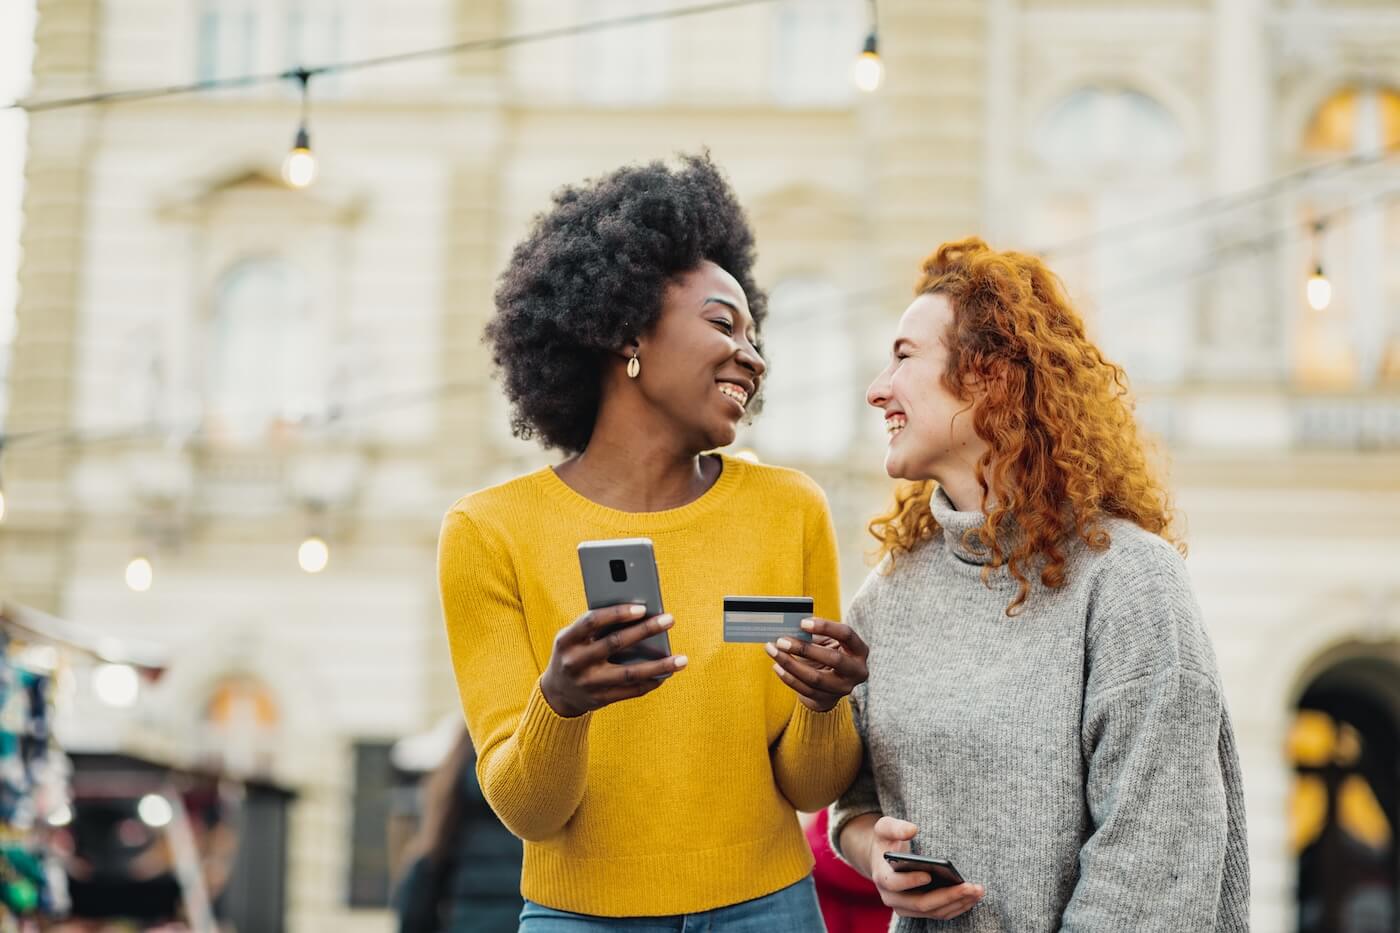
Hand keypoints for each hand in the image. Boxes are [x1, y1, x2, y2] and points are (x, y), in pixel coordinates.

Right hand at [539, 604, 685, 717]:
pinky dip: (650, 682)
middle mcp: (576, 662)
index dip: (616, 613)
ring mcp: (588, 683)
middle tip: (669, 619)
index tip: (641, 607)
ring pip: (629, 673)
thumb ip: (596, 626)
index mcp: (567, 640)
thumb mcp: (573, 637)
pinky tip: (666, 675)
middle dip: (645, 630)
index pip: (592, 621)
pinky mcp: (600, 699)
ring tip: (682, 659)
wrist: (556, 693)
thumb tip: (638, 613)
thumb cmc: (573, 653)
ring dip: (658, 666)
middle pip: (615, 643)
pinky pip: (630, 691)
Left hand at [766, 617, 868, 712]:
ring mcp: (843, 688)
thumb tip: (790, 626)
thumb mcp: (828, 642)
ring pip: (815, 678)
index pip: (847, 635)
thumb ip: (815, 634)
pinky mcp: (828, 700)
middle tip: (782, 641)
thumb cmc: (828, 653)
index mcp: (860, 650)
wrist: (831, 684)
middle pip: (833, 659)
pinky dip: (788, 677)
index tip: (802, 623)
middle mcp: (857, 671)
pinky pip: (805, 689)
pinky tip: (777, 666)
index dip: (826, 627)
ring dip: (790, 663)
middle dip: (805, 649)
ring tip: (773, 651)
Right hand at [867, 816, 984, 920]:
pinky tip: (972, 897)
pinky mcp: (919, 911)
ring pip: (934, 912)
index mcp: (882, 877)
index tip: (929, 874)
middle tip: (970, 887)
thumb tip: (912, 829)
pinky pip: (940, 914)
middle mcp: (892, 898)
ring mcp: (906, 908)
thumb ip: (895, 827)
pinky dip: (957, 907)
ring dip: (957, 903)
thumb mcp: (885, 828)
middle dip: (948, 896)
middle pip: (921, 904)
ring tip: (977, 891)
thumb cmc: (887, 841)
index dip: (911, 881)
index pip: (895, 883)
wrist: (885, 857)